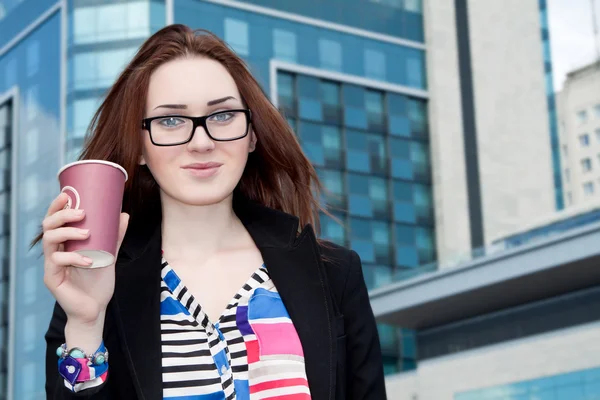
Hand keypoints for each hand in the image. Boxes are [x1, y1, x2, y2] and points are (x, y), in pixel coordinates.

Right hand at [42, 192, 128, 325]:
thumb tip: (124, 214)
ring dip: (68, 233)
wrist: (96, 309)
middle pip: (48, 226)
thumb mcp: (109, 254)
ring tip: (87, 233)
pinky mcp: (52, 278)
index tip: (67, 194)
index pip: (54, 220)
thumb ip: (114, 236)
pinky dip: (73, 258)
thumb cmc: (98, 282)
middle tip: (82, 213)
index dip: (57, 206)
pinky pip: (57, 262)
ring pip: (49, 241)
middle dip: (63, 215)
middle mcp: (54, 252)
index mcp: (64, 244)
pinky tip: (88, 261)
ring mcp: (51, 265)